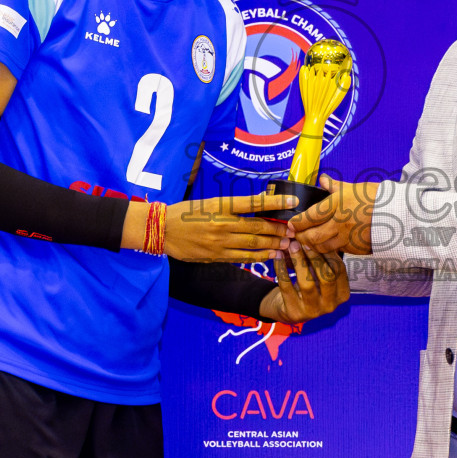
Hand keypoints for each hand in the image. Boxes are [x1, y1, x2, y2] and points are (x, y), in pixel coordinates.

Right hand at [125, 192, 296, 260]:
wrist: (162, 230)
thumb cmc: (187, 213)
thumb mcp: (210, 201)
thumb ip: (234, 205)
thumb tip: (260, 201)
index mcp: (221, 205)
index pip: (253, 202)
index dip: (275, 201)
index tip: (293, 201)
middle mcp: (222, 223)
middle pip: (258, 226)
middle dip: (279, 229)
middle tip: (294, 229)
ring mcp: (219, 241)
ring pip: (253, 243)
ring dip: (273, 244)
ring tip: (288, 245)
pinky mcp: (216, 255)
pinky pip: (242, 256)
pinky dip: (259, 256)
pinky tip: (271, 255)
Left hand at [259, 241, 349, 323]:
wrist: (289, 310)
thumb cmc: (309, 286)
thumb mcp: (320, 276)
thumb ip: (323, 260)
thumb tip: (317, 236)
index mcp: (342, 294)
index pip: (339, 270)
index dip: (328, 252)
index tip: (316, 238)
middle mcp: (330, 305)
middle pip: (327, 277)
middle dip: (314, 256)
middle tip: (302, 241)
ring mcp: (313, 311)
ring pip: (307, 283)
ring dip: (298, 261)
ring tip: (291, 246)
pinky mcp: (294, 312)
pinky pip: (286, 287)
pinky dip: (281, 269)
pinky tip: (277, 256)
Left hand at [289, 175, 380, 254]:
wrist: (399, 213)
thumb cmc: (377, 197)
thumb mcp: (354, 187)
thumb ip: (335, 186)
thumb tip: (322, 180)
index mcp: (337, 205)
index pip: (309, 217)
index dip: (296, 223)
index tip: (291, 223)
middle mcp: (339, 223)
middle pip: (311, 236)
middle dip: (300, 237)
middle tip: (295, 236)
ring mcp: (348, 238)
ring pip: (322, 248)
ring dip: (312, 246)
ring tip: (308, 243)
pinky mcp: (356, 249)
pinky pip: (338, 252)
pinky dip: (329, 251)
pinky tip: (326, 247)